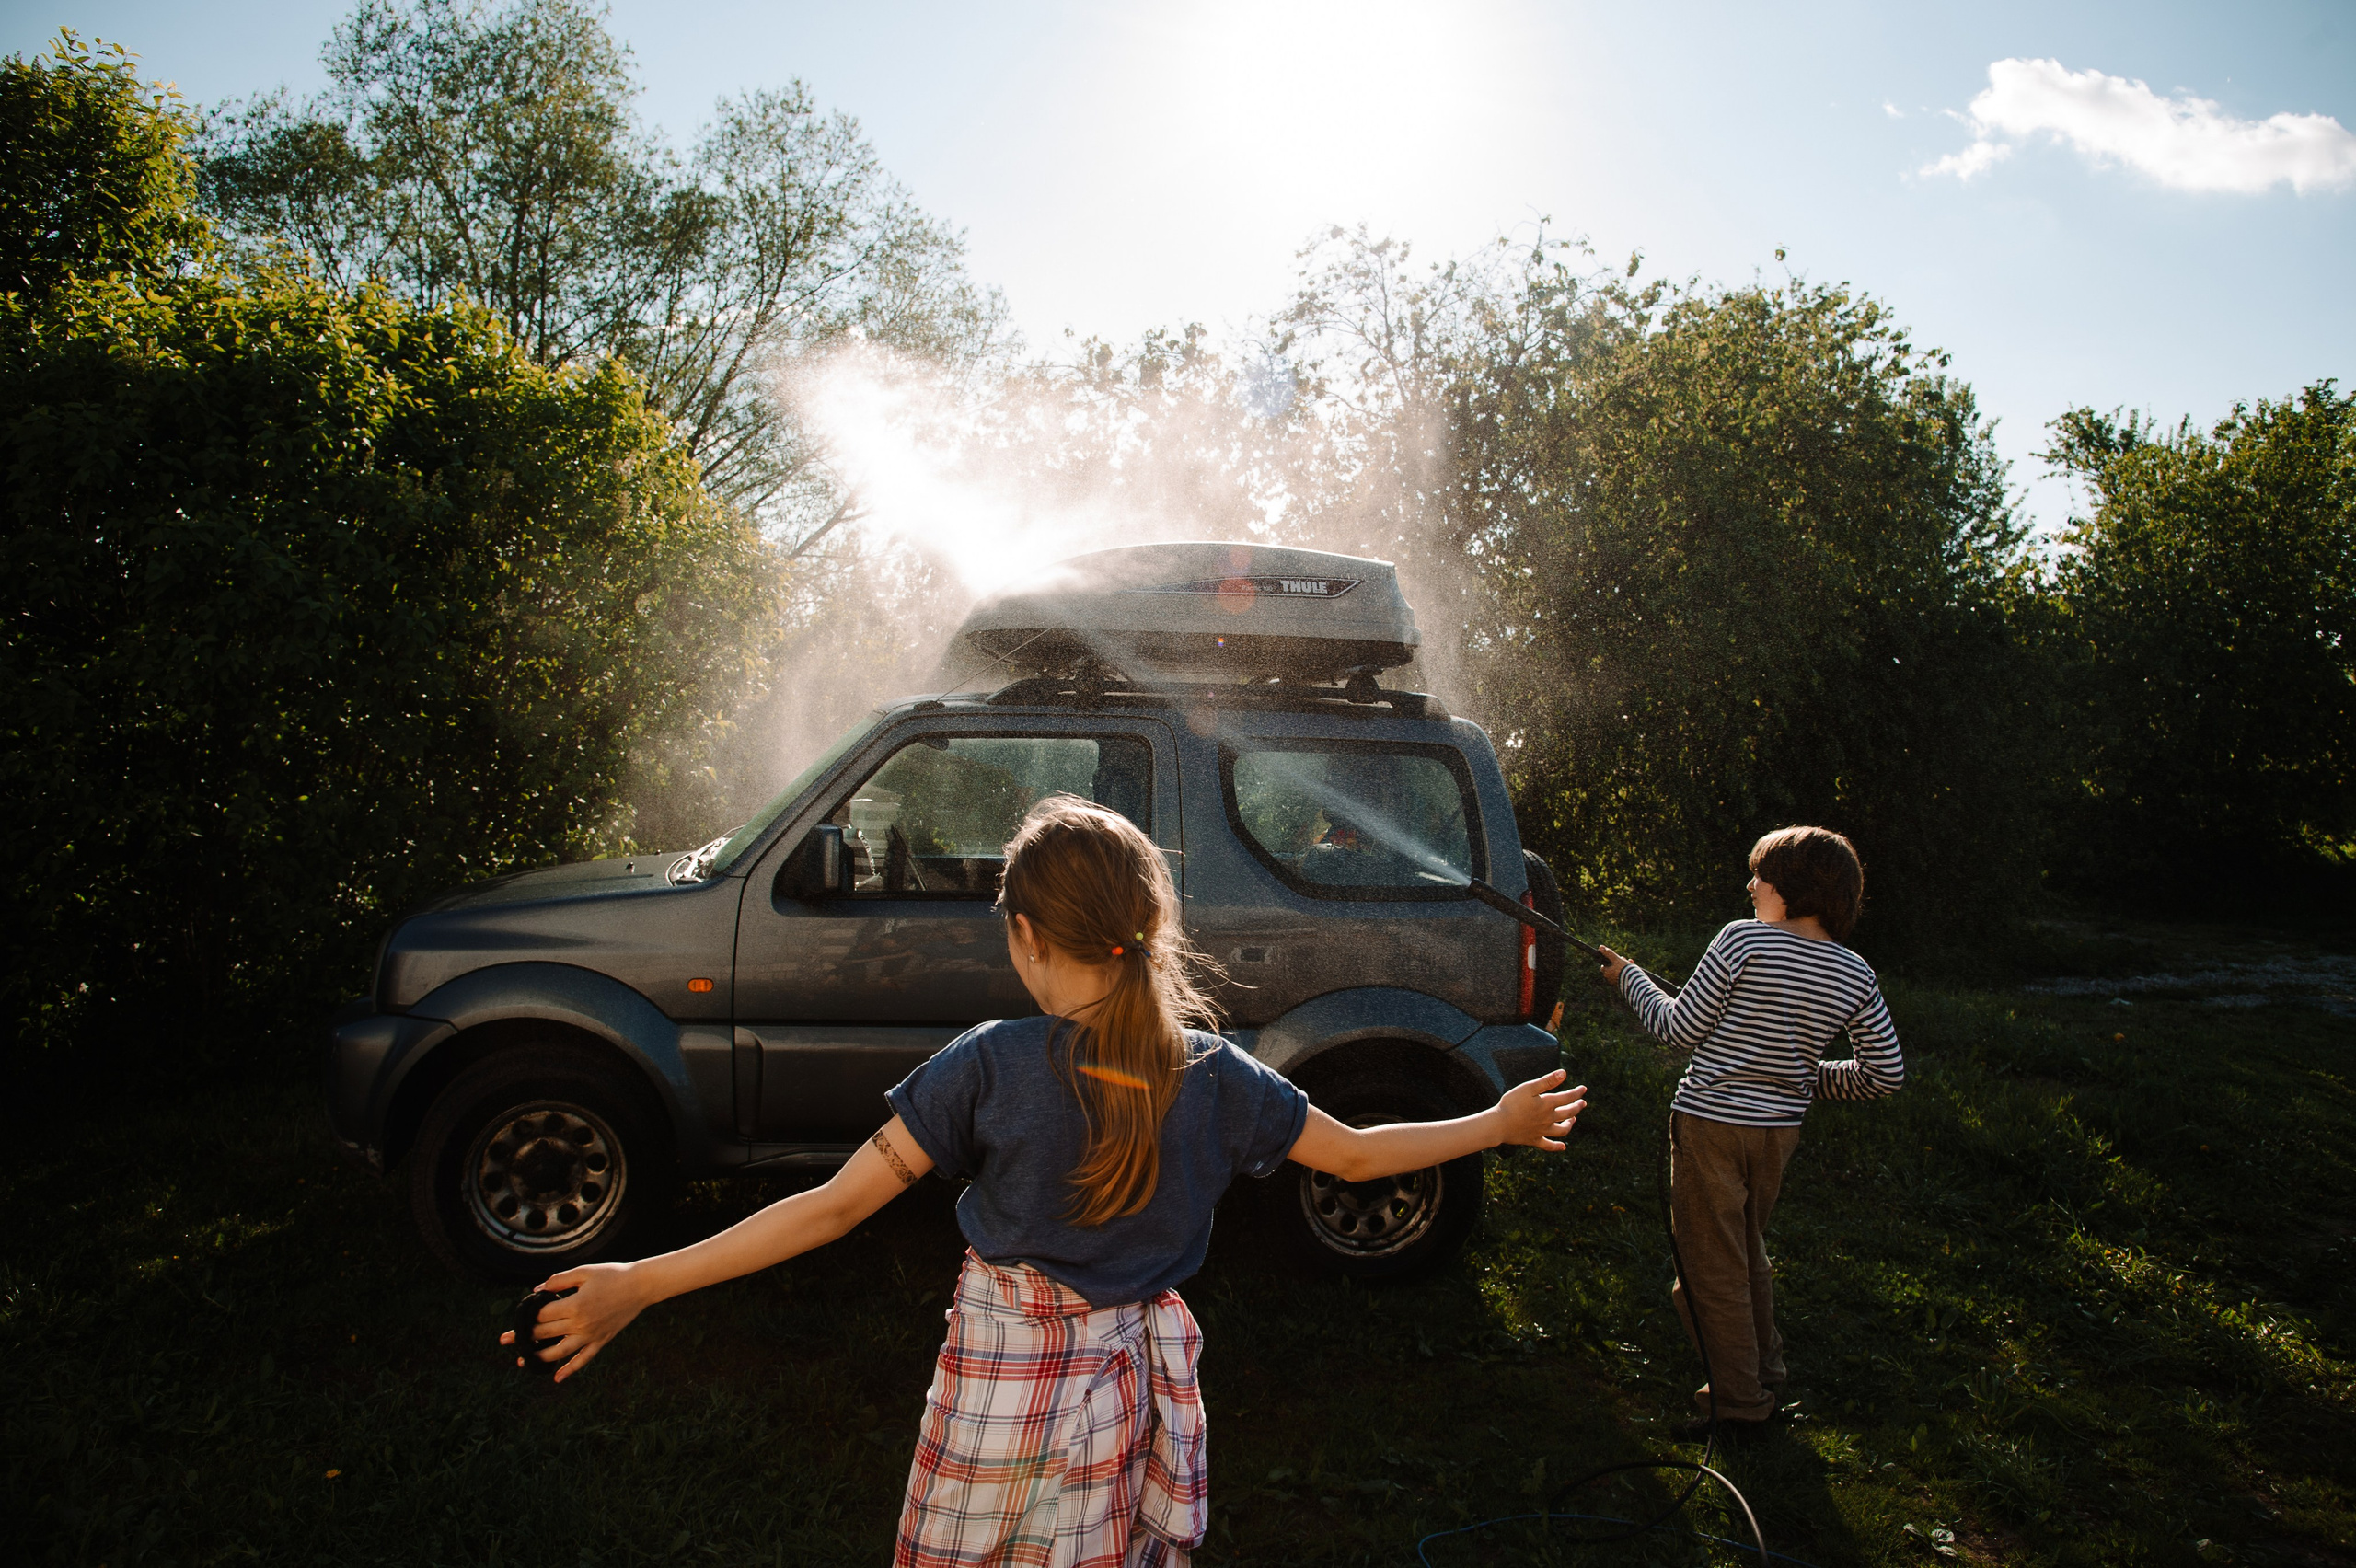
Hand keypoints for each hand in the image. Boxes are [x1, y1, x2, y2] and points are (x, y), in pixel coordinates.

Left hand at [495, 1261, 648, 1382]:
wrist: (641, 1286)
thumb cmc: (612, 1275)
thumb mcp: (584, 1272)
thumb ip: (559, 1280)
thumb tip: (537, 1290)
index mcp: (575, 1305)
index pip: (542, 1315)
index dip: (527, 1315)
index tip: (518, 1315)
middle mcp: (581, 1324)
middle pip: (545, 1333)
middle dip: (523, 1337)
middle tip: (505, 1340)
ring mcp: (591, 1335)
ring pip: (559, 1352)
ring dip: (539, 1357)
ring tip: (523, 1361)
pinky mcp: (601, 1341)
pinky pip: (583, 1359)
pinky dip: (569, 1370)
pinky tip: (556, 1378)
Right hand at [1496, 1068, 1586, 1150]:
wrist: (1499, 1124)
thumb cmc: (1511, 1103)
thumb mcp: (1529, 1088)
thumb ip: (1547, 1081)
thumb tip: (1564, 1073)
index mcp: (1547, 1104)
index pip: (1568, 1097)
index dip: (1577, 1092)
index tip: (1583, 1089)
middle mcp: (1548, 1118)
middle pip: (1568, 1113)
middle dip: (1577, 1107)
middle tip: (1583, 1103)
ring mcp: (1542, 1131)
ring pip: (1562, 1130)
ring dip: (1570, 1124)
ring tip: (1574, 1119)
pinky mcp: (1534, 1140)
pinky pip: (1548, 1145)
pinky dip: (1557, 1146)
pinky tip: (1563, 1147)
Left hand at [1596, 945, 1629, 984]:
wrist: (1634, 981)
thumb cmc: (1623, 969)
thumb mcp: (1616, 959)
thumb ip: (1608, 953)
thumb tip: (1600, 947)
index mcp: (1606, 974)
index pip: (1604, 966)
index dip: (1610, 960)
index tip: (1616, 957)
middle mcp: (1609, 979)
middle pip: (1612, 968)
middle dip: (1619, 962)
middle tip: (1625, 959)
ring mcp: (1616, 982)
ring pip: (1619, 972)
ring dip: (1624, 966)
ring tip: (1631, 962)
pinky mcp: (1623, 985)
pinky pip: (1623, 977)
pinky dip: (1627, 972)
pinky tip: (1633, 968)